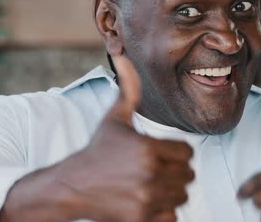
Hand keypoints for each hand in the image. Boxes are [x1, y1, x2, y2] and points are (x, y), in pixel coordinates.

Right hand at [55, 56, 193, 221]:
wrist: (73, 186)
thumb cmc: (98, 150)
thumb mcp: (114, 118)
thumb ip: (128, 89)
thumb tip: (123, 55)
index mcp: (148, 148)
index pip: (187, 153)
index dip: (174, 152)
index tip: (156, 153)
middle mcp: (150, 174)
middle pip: (187, 175)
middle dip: (173, 172)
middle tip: (151, 170)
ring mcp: (146, 200)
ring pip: (181, 196)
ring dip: (169, 192)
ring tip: (147, 184)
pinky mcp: (141, 220)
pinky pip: (172, 217)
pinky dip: (162, 212)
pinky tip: (145, 202)